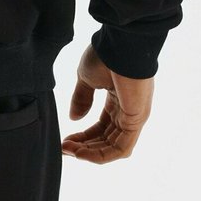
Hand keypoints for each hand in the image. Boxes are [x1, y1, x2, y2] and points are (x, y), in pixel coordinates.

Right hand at [61, 43, 153, 162]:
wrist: (119, 45)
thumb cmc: (105, 55)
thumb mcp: (86, 78)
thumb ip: (81, 98)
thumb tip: (74, 118)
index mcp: (117, 100)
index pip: (101, 126)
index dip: (83, 135)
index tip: (65, 140)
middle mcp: (127, 112)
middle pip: (106, 139)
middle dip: (84, 146)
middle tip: (64, 148)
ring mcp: (133, 118)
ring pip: (113, 146)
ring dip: (91, 153)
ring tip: (70, 152)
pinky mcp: (136, 121)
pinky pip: (121, 147)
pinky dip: (102, 155)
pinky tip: (82, 153)